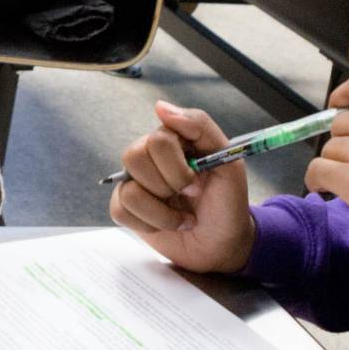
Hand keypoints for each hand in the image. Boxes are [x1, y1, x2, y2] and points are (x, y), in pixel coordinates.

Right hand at [109, 101, 255, 273]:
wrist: (224, 242)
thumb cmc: (227, 201)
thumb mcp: (228, 161)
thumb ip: (199, 126)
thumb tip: (160, 107)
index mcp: (174, 140)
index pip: (157, 140)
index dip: (177, 168)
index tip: (197, 184)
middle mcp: (151, 157)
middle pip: (134, 158)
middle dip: (166, 187)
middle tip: (187, 196)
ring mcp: (136, 182)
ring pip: (127, 190)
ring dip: (161, 213)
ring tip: (180, 217)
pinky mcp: (128, 208)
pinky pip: (120, 211)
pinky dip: (149, 224)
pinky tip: (166, 224)